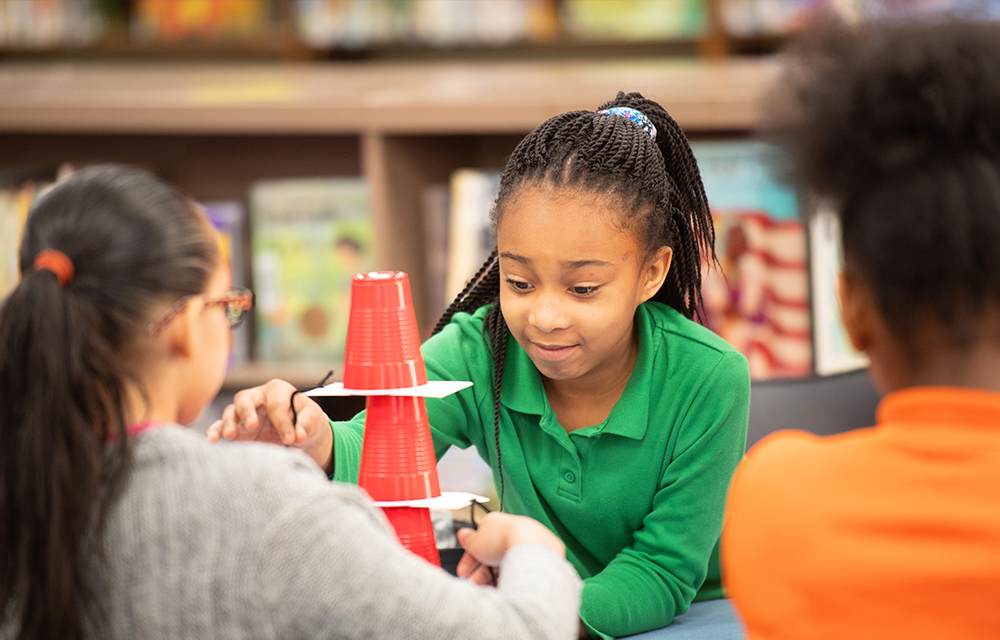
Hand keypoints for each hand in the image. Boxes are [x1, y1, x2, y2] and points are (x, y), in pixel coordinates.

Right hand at [206, 379, 333, 471]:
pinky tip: (212, 441)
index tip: (291, 440)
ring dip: (229, 422)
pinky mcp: (237, 429)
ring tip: (230, 435)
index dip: (283, 423)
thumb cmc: (306, 421)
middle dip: (247, 412)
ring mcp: (245, 413)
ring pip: (231, 411)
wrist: (300, 435)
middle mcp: (258, 398)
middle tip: (252, 426)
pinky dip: (215, 432)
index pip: (276, 405)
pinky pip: (221, 427)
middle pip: (245, 398)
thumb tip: (298, 435)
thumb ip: (306, 425)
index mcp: (278, 391)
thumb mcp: (313, 420)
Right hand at [455, 512, 563, 583]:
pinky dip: (508, 577)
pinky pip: (517, 568)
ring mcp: (523, 542)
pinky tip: (502, 587)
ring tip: (486, 591)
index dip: (469, 558)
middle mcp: (510, 530)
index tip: (462, 572)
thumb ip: (467, 539)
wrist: (530, 546)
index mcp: (495, 522)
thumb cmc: (501, 540)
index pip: (479, 542)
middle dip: (479, 571)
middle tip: (472, 584)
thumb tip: (463, 533)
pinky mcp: (534, 555)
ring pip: (504, 563)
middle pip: (491, 554)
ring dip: (491, 577)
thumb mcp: (475, 541)